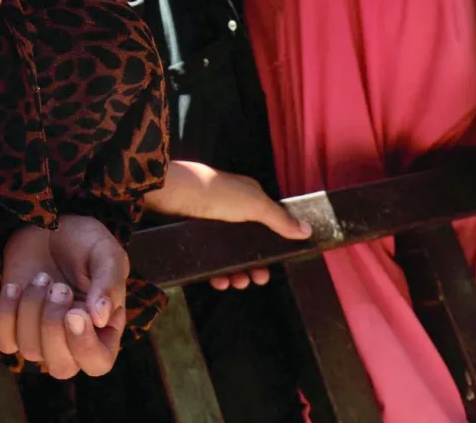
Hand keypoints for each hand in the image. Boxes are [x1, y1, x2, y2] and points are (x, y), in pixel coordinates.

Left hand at [0, 216, 128, 378]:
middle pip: (61, 367)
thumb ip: (109, 284)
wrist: (50, 226)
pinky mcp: (15, 325)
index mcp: (103, 332)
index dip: (84, 346)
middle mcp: (72, 342)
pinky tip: (15, 286)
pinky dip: (6, 314)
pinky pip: (4, 340)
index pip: (97, 363)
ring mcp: (41, 337)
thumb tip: (100, 318)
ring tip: (42, 277)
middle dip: (53, 326)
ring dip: (32, 310)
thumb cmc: (84, 242)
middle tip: (59, 287)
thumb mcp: (106, 254)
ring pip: (30, 349)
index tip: (75, 312)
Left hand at [144, 161, 311, 290]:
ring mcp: (208, 226)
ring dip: (235, 273)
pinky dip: (215, 273)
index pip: (266, 228)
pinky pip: (207, 261)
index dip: (271, 248)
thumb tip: (307, 230)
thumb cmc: (212, 192)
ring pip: (228, 257)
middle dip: (254, 266)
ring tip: (235, 282)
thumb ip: (279, 218)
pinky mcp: (190, 237)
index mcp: (246, 199)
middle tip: (255, 279)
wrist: (167, 193)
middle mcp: (228, 212)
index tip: (274, 266)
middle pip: (248, 247)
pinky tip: (217, 281)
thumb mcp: (253, 203)